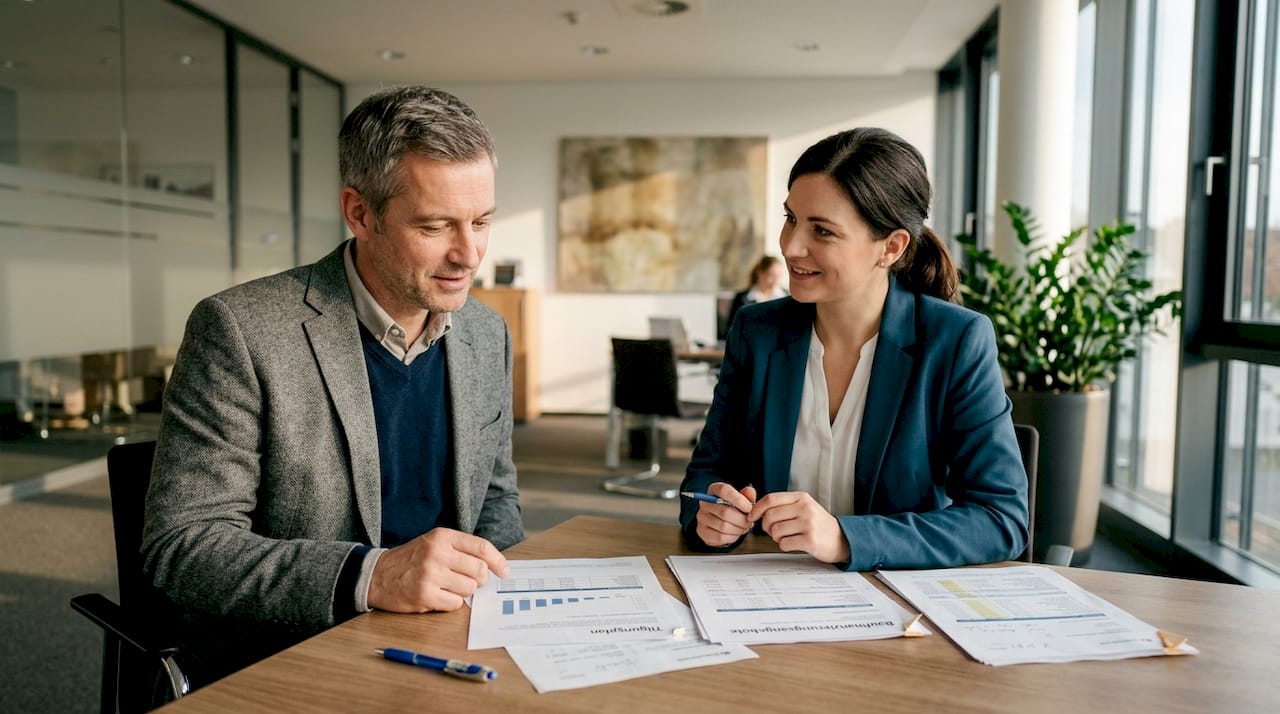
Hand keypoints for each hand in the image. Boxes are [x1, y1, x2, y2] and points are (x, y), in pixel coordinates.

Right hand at [367, 528, 508, 612]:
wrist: (376, 575)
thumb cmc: (411, 560)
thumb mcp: (433, 544)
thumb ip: (460, 551)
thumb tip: (493, 567)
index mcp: (442, 537)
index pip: (481, 547)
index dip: (498, 561)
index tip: (505, 572)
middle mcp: (437, 553)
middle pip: (479, 571)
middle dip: (479, 580)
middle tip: (469, 582)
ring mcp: (430, 574)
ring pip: (469, 589)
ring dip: (462, 592)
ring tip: (445, 587)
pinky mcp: (424, 595)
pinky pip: (455, 604)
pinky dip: (450, 603)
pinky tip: (436, 596)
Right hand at [694, 482, 757, 546]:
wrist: (722, 523)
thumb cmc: (733, 508)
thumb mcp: (742, 499)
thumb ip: (747, 495)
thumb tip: (750, 492)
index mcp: (714, 490)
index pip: (723, 490)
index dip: (738, 500)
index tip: (749, 508)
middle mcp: (704, 502)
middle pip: (725, 511)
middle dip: (742, 519)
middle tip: (749, 522)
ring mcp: (701, 517)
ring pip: (723, 526)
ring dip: (738, 529)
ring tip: (744, 527)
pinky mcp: (702, 531)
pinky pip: (720, 537)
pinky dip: (732, 537)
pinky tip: (736, 533)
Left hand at [750, 492, 850, 563]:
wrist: (841, 539)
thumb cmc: (819, 524)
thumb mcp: (804, 507)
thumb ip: (784, 505)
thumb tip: (757, 509)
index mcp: (801, 498)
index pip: (771, 499)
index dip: (757, 508)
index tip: (752, 516)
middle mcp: (805, 508)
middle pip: (770, 516)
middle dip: (766, 527)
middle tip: (773, 531)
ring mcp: (808, 524)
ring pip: (775, 531)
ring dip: (776, 538)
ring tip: (787, 537)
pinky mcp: (810, 540)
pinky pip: (784, 544)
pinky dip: (784, 546)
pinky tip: (794, 543)